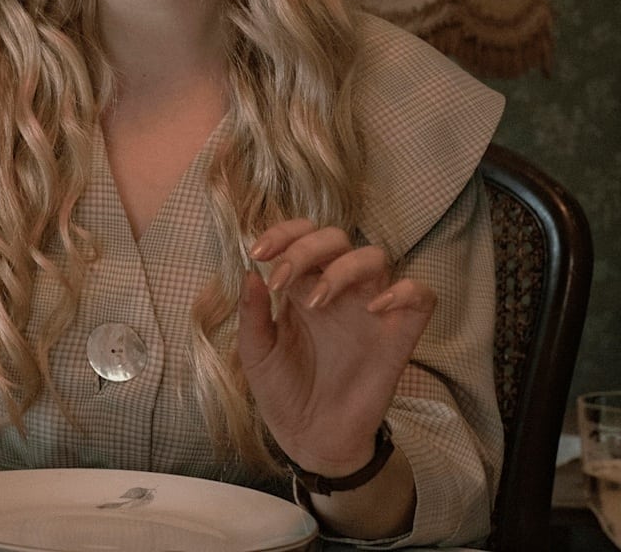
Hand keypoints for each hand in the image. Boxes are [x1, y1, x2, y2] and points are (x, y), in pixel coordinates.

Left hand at [238, 219, 433, 475]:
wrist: (310, 438)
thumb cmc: (283, 391)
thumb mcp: (255, 352)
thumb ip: (251, 313)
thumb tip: (248, 272)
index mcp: (302, 288)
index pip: (302, 237)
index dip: (284, 232)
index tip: (258, 252)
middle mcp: (338, 292)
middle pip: (336, 238)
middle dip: (306, 248)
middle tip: (281, 279)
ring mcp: (370, 311)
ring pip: (376, 257)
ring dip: (343, 267)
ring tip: (315, 302)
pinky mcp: (399, 337)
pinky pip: (422, 296)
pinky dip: (404, 291)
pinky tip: (374, 308)